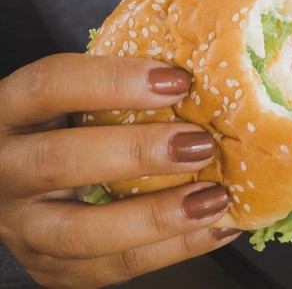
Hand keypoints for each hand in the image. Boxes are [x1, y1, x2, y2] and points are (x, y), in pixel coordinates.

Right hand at [0, 54, 240, 287]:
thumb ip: (125, 90)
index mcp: (11, 112)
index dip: (113, 81)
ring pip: (83, 232)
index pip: (49, 87)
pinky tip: (218, 228)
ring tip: (215, 198)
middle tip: (200, 144)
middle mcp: (5, 171)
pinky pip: (115, 267)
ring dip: (158, 216)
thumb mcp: (79, 102)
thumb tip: (212, 74)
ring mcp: (23, 227)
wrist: (30, 191)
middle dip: (137, 152)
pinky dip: (175, 249)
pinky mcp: (53, 269)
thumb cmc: (73, 129)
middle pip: (59, 161)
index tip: (179, 81)